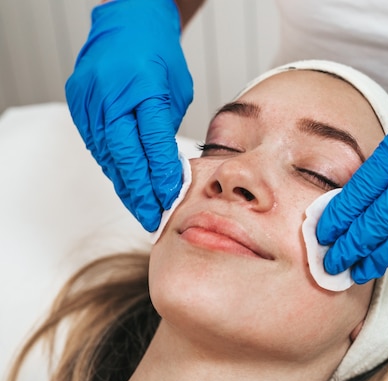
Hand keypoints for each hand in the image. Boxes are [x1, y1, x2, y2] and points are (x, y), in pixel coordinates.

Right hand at [65, 0, 192, 231]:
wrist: (126, 24)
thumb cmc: (158, 57)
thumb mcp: (176, 90)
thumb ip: (167, 129)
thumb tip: (167, 170)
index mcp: (143, 87)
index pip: (152, 142)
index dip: (161, 175)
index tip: (170, 199)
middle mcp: (112, 95)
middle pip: (125, 154)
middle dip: (141, 191)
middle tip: (153, 217)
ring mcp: (91, 100)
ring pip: (108, 154)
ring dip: (126, 185)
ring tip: (142, 209)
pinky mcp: (79, 105)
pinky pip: (98, 145)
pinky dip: (114, 167)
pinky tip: (126, 186)